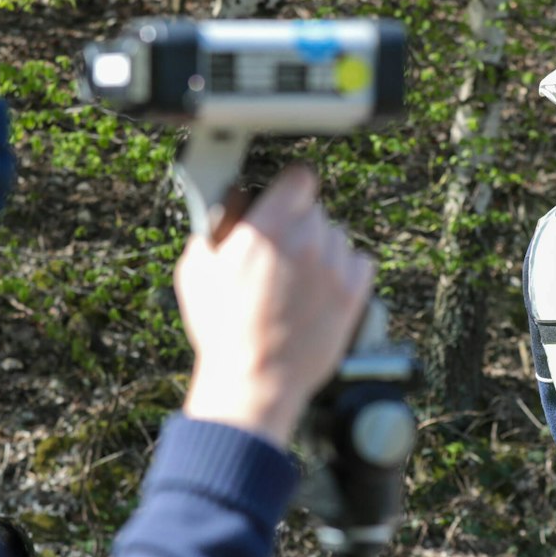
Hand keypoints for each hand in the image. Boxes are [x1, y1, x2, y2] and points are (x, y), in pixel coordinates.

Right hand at [176, 165, 375, 447]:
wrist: (256, 379)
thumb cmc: (222, 329)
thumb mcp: (196, 269)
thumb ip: (216, 224)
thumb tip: (233, 201)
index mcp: (268, 226)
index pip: (299, 177)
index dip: (290, 189)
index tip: (284, 201)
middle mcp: (307, 238)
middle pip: (315, 211)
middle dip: (298, 226)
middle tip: (279, 256)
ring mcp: (335, 265)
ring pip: (336, 237)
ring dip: (320, 250)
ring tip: (297, 282)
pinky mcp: (355, 292)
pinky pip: (359, 262)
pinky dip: (344, 271)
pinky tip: (321, 291)